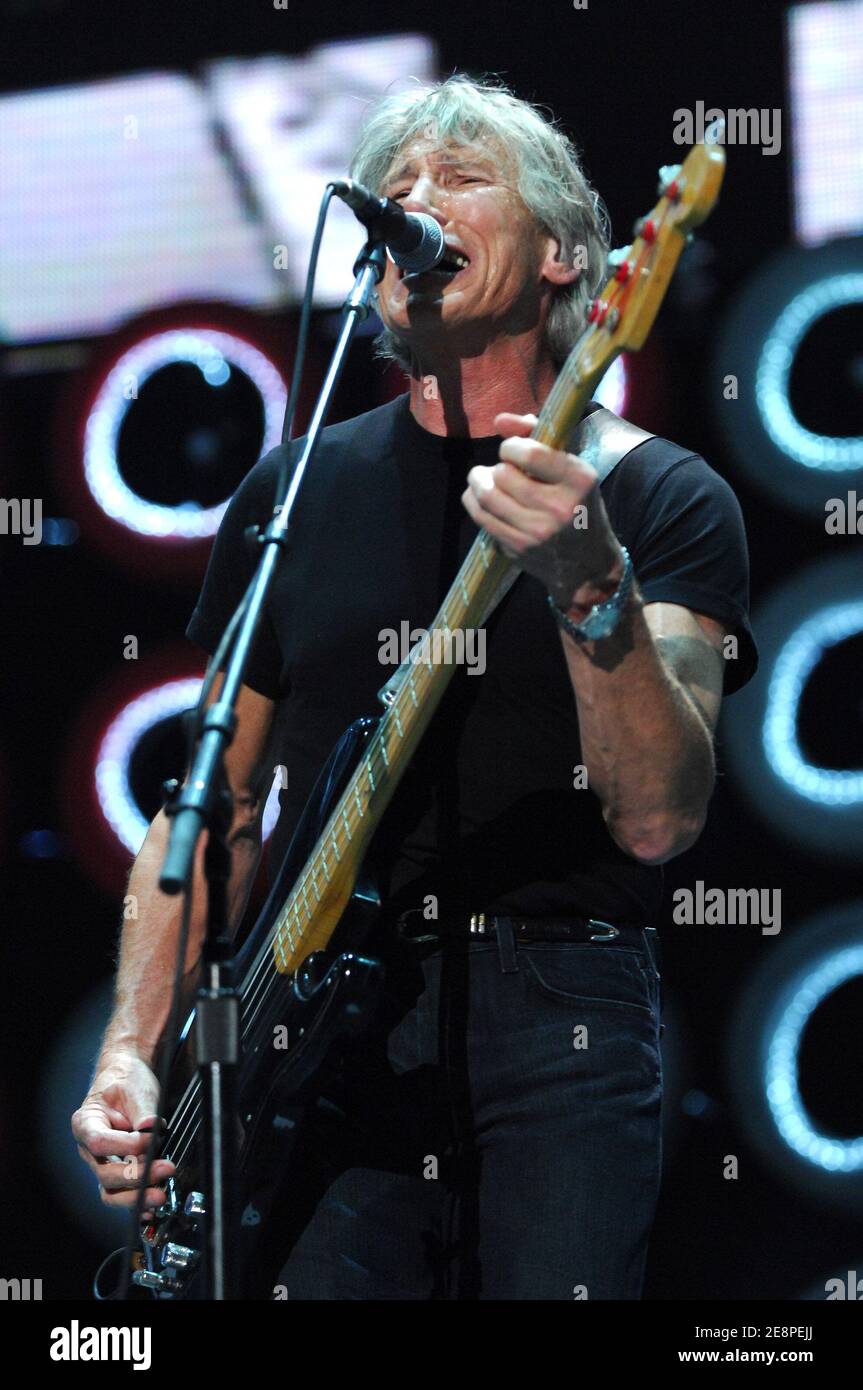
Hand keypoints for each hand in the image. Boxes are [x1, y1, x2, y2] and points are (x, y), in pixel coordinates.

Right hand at [72, 1051, 174, 1219]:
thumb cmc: (126, 1083)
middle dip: (136, 1176)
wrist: (126, 1081)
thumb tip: (150, 1129)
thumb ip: (143, 1111)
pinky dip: (136, 1203)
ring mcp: (102, 1163)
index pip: (99, 1142)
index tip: (150, 1139)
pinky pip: (123, 1194)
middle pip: (105, 1173)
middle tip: (166, 1168)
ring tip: (160, 1194)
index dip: (125, 1146)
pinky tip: (151, 1208)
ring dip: (137, 1196)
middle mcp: (89, 1149)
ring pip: (111, 1191)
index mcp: (86, 1123)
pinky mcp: (118, 1173)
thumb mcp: (135, 1089)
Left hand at [462, 411, 624, 612]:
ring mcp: (537, 533)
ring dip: (478, 482)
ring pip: (487, 496)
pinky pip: (482, 518)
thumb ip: (536, 437)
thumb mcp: (571, 469)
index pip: (530, 453)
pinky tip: (481, 498)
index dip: (511, 447)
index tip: (512, 451)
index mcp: (578, 480)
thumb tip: (499, 420)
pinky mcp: (518, 549)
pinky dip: (474, 502)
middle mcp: (559, 508)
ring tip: (482, 478)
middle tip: (500, 469)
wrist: (588, 563)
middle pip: (503, 475)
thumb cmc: (578, 505)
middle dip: (495, 467)